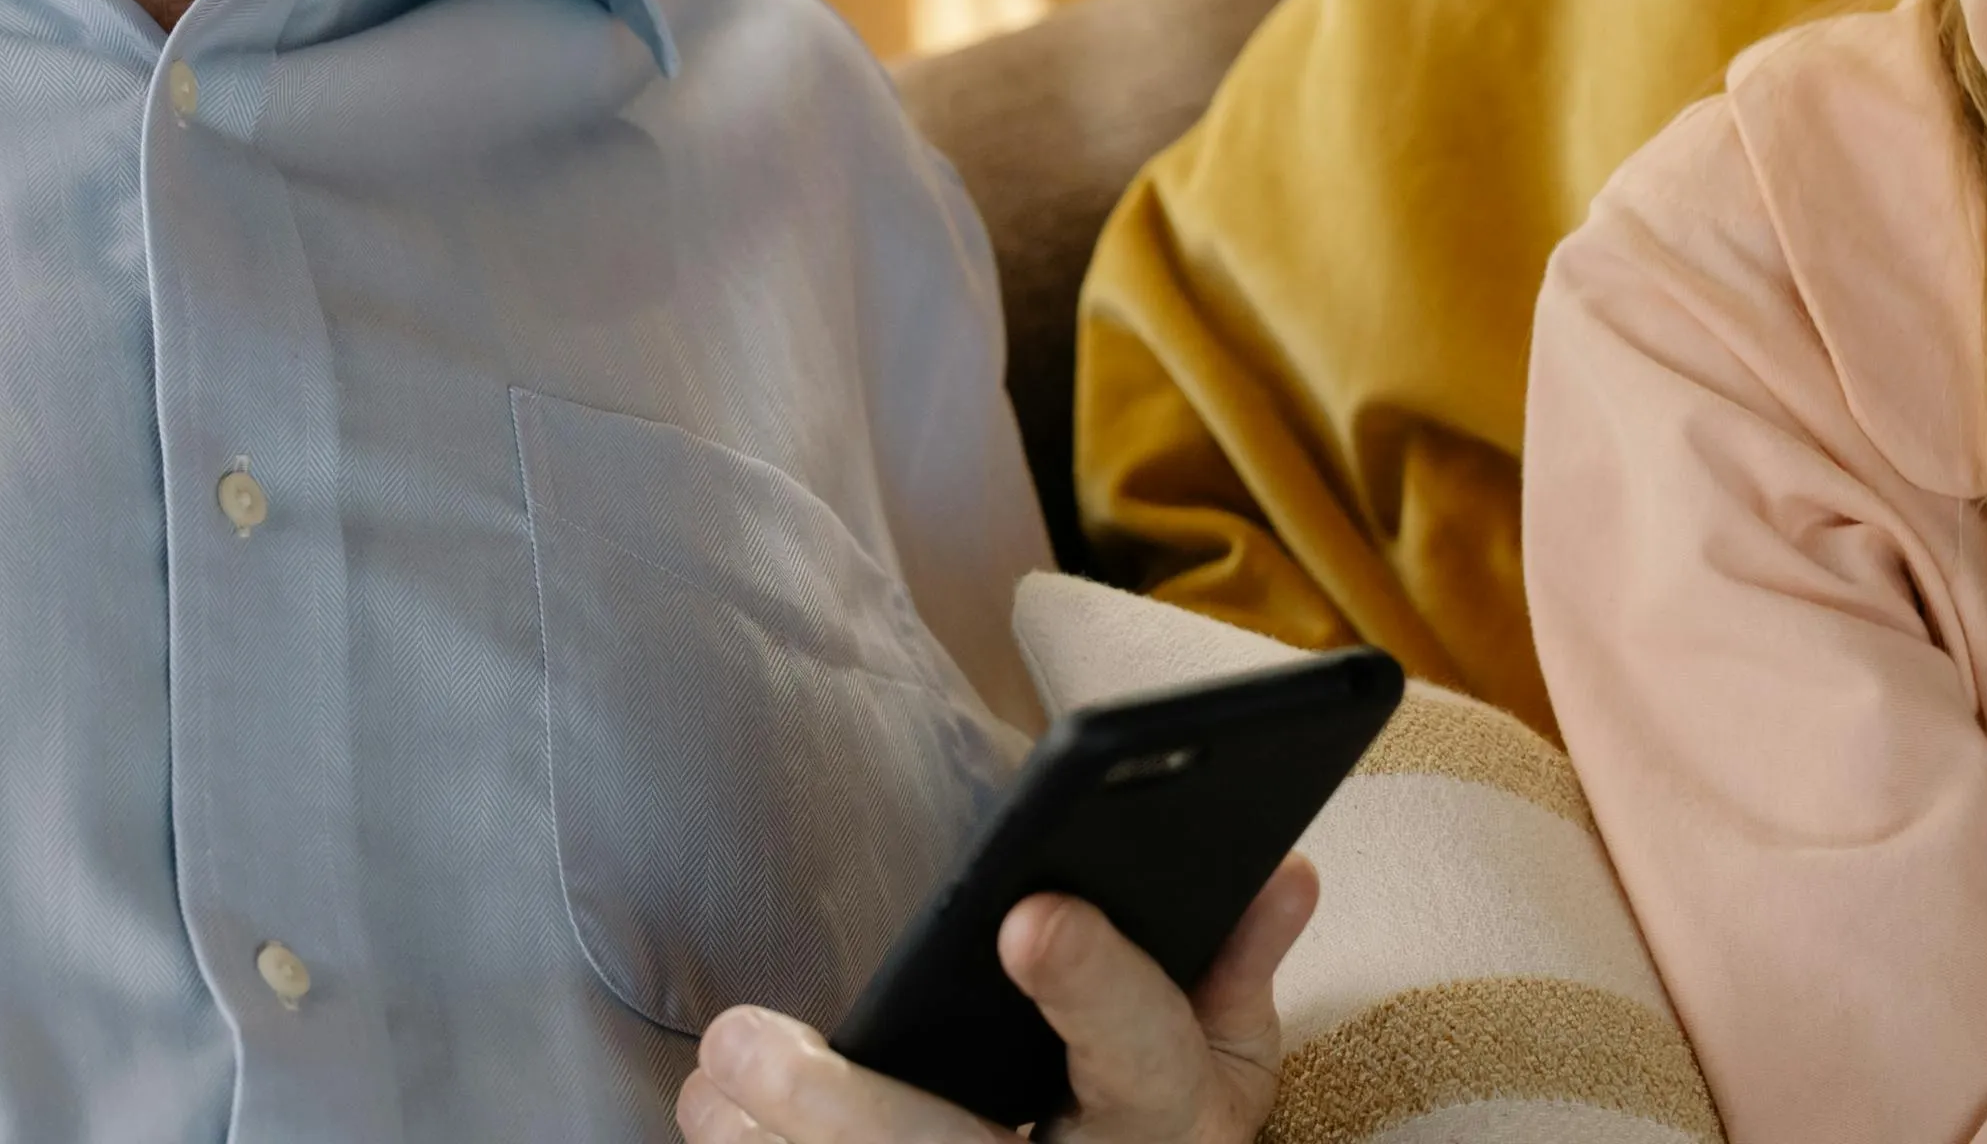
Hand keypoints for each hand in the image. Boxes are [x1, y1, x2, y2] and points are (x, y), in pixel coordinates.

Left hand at [676, 855, 1318, 1143]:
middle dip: (842, 1114)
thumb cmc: (1165, 1127)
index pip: (1143, 1048)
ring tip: (709, 1089)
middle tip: (739, 1047)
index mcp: (1173, 1122)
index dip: (1094, 983)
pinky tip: (718, 1130)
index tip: (1028, 915)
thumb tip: (1278, 868)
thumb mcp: (1223, 1059)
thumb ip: (1235, 965)